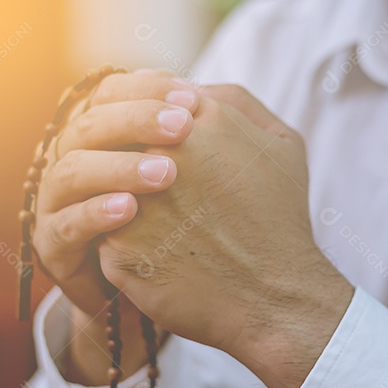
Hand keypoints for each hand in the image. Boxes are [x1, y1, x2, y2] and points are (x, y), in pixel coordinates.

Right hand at [32, 71, 198, 382]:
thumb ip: (208, 130)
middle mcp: (74, 158)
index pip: (111, 93)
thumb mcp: (206, 169)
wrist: (169, 290)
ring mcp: (58, 201)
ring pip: (71, 169)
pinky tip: (131, 209)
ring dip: (119, 167)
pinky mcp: (54, 243)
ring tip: (166, 174)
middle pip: (90, 124)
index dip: (148, 90)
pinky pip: (65, 224)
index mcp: (104, 132)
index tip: (194, 100)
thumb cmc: (191, 219)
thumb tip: (208, 92)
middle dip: (137, 120)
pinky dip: (95, 213)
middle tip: (184, 128)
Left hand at [96, 85, 353, 387]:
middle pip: (124, 140)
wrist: (275, 299)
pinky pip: (105, 232)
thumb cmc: (279, 221)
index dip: (154, 130)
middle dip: (135, 162)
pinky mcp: (119, 247)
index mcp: (204, 120)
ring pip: (107, 184)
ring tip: (164, 226)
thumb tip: (183, 87)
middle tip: (164, 193)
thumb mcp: (282, 146)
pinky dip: (125, 240)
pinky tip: (157, 254)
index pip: (150, 102)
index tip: (166, 153)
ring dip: (124, 198)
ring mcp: (138, 200)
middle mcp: (165, 153)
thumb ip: (235, 101)